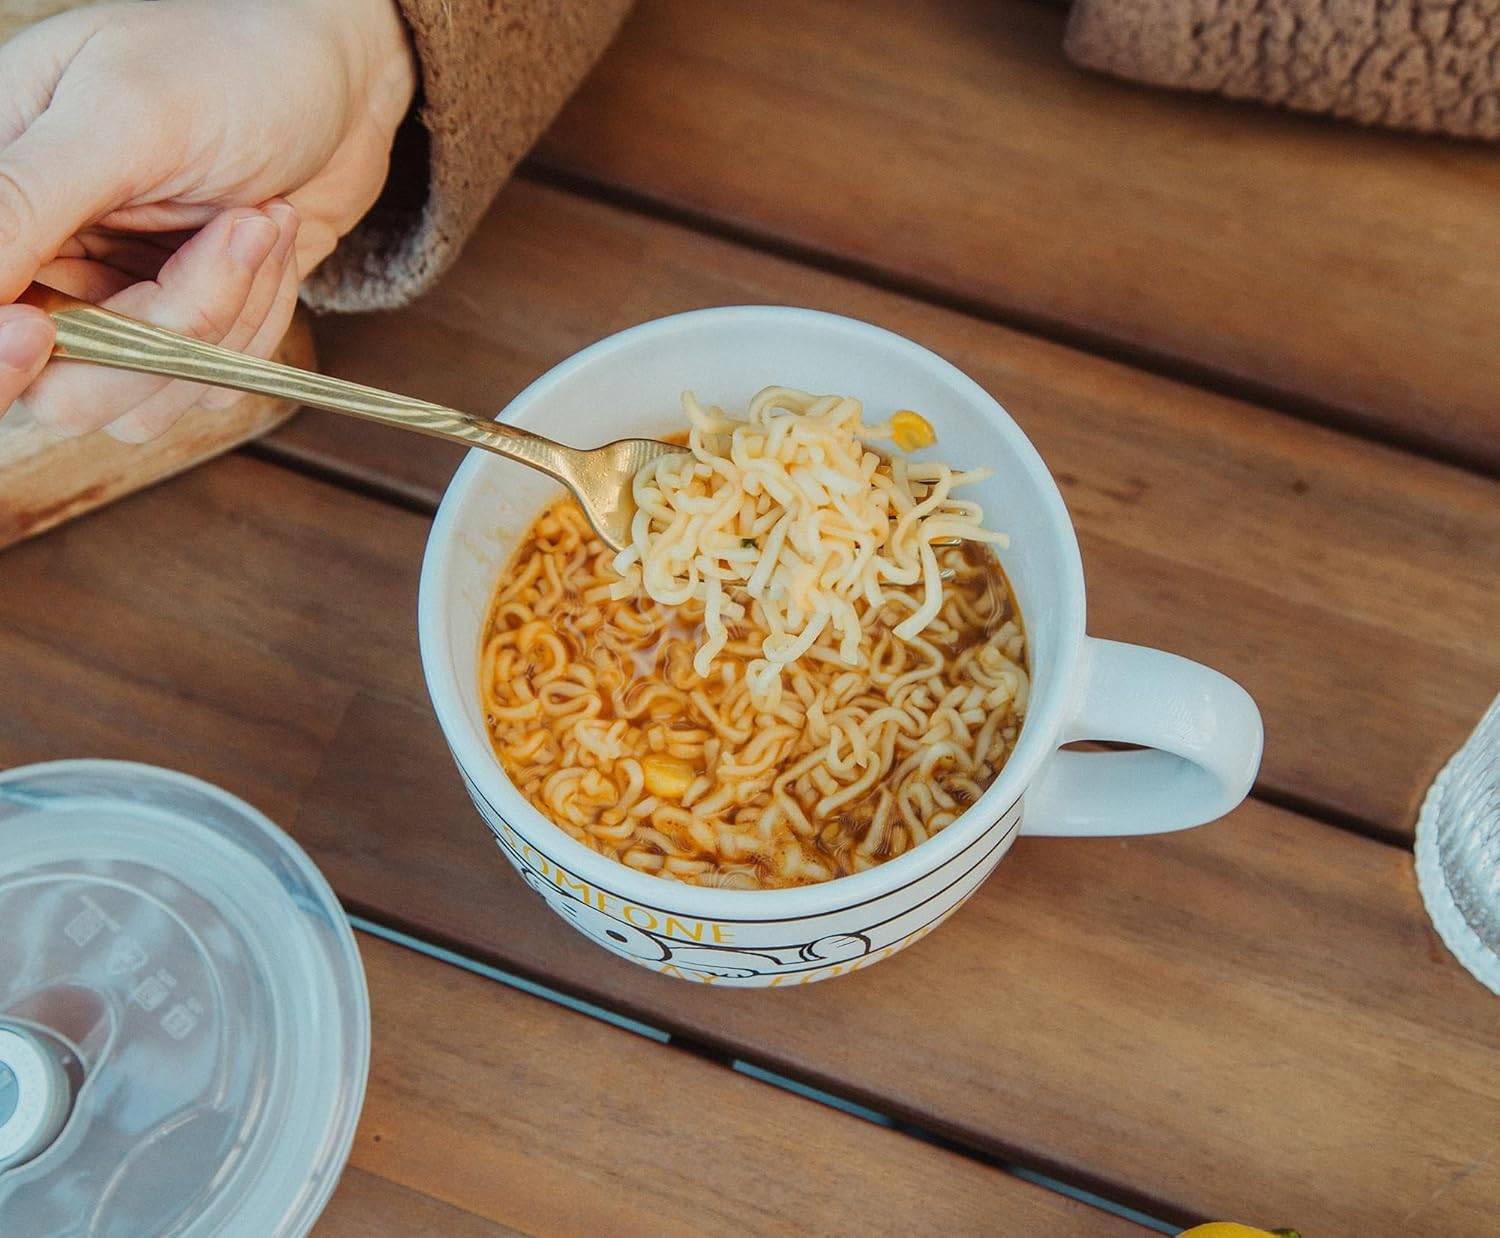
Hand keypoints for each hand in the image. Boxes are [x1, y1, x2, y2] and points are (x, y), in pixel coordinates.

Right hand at [0, 0, 415, 440]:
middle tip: (235, 235)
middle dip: (164, 327)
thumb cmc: (231, 66)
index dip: (1, 355)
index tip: (41, 330)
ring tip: (261, 221)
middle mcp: (45, 263)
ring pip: (145, 399)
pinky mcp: (187, 332)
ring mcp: (116, 307)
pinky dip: (258, 325)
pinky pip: (209, 384)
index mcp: (0, 193)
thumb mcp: (124, 120)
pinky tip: (272, 244)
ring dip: (229, 318)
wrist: (338, 81)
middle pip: (63, 389)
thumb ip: (25, 197)